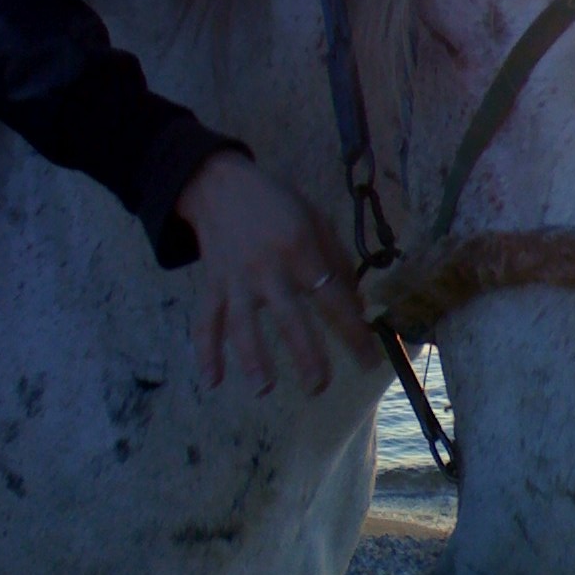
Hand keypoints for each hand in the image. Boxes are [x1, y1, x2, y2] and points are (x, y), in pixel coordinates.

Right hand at [176, 151, 381, 396]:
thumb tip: (357, 304)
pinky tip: (212, 381)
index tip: (368, 360)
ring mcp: (236, 278)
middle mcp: (268, 267)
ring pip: (242, 323)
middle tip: (320, 385)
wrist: (221, 186)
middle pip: (288, 316)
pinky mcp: (212, 285)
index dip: (352, 331)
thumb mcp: (316, 219)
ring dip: (252, 358)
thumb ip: (338, 260)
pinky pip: (206, 321)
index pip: (331, 297)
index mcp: (300, 249)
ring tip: (264, 388)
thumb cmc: (277, 204)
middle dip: (305, 353)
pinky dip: (205, 352)